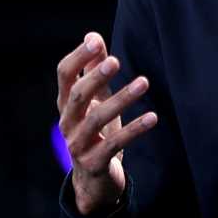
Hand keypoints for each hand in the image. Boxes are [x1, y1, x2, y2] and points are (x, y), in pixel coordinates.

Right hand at [56, 31, 156, 214]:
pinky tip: (153, 117)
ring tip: (144, 82)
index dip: (78, 57)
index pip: (64, 75)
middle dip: (95, 77)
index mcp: (66, 103)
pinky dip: (135, 129)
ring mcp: (78, 144)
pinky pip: (115, 144)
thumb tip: (93, 36)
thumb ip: (93, 70)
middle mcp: (67, 122)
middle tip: (116, 61)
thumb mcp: (95, 99)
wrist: (92, 180)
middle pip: (77, 96)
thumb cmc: (95, 131)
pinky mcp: (94, 163)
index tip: (95, 42)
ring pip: (96, 119)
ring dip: (121, 99)